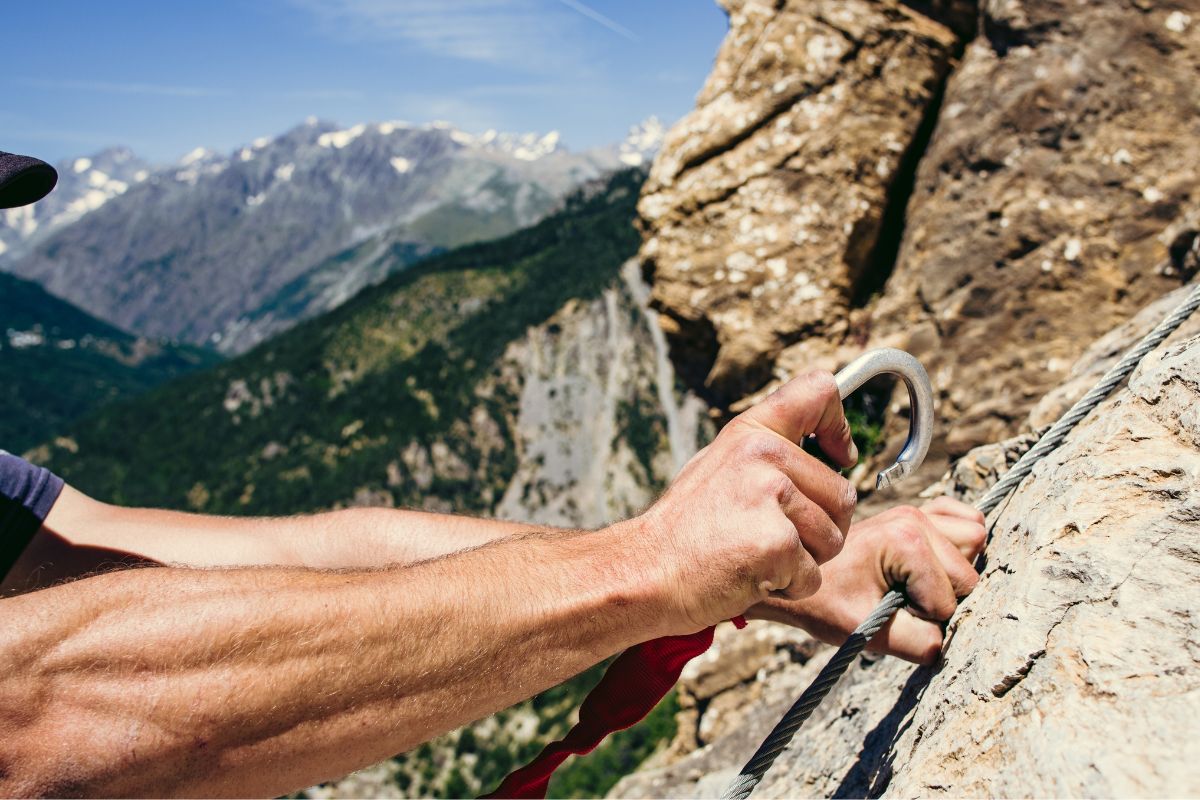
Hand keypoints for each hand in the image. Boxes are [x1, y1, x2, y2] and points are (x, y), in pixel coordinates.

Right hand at [630, 371, 858, 634]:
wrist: (645, 572)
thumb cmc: (685, 529)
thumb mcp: (719, 467)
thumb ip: (768, 454)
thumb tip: (827, 451)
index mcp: (752, 432)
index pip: (819, 391)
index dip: (839, 426)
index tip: (841, 455)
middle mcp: (765, 455)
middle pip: (843, 495)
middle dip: (821, 528)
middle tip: (770, 538)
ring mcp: (772, 497)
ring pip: (834, 538)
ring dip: (806, 561)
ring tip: (754, 556)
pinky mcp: (778, 543)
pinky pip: (813, 576)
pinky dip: (789, 587)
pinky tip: (749, 577)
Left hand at [748, 497, 985, 663]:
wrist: (805, 578)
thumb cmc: (829, 603)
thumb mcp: (870, 632)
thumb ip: (919, 642)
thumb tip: (953, 642)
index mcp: (905, 541)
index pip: (949, 598)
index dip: (925, 618)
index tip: (890, 613)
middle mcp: (915, 518)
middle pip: (969, 572)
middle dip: (943, 597)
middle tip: (904, 602)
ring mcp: (918, 511)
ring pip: (975, 541)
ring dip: (956, 569)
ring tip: (918, 583)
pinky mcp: (919, 513)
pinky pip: (966, 520)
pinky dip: (961, 542)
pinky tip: (936, 562)